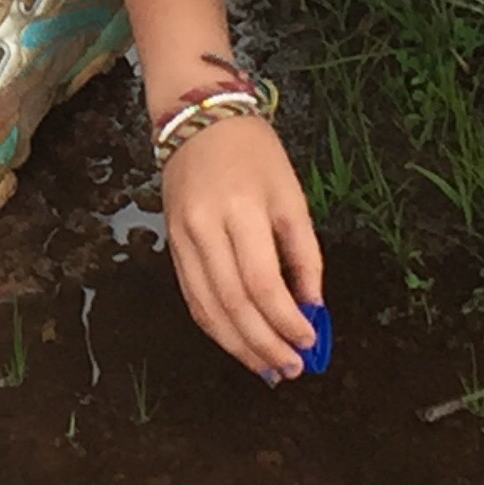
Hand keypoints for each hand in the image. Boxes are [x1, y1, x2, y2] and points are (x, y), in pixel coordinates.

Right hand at [159, 116, 323, 381]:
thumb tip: (313, 306)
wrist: (197, 116)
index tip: (309, 342)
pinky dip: (215, 327)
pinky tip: (237, 344)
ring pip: (208, 308)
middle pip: (233, 303)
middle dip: (264, 343)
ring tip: (267, 368)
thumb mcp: (291, 195)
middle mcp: (205, 228)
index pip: (262, 283)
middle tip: (291, 368)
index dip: (285, 320)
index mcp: (241, 211)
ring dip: (239, 346)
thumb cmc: (254, 152)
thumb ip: (304, 253)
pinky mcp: (171, 244)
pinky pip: (192, 297)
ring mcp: (182, 238)